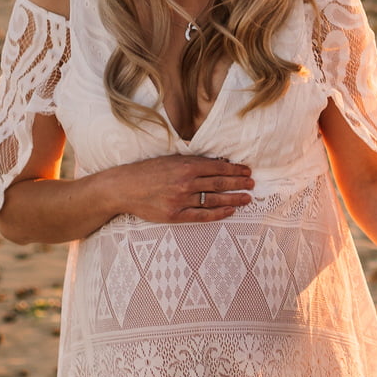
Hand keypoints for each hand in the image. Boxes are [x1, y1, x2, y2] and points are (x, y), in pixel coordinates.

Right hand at [104, 155, 253, 222]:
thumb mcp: (171, 160)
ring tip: (247, 199)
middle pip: (220, 183)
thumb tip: (219, 163)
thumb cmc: (148, 171)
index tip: (247, 171)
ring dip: (234, 199)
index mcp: (186, 166)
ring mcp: (181, 200)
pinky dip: (218, 213)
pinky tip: (230, 211)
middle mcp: (186, 182)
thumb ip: (193, 162)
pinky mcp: (175, 215)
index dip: (235, 170)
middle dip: (239, 184)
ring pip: (214, 199)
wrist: (124, 187)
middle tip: (252, 185)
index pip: (218, 168)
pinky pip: (202, 216)